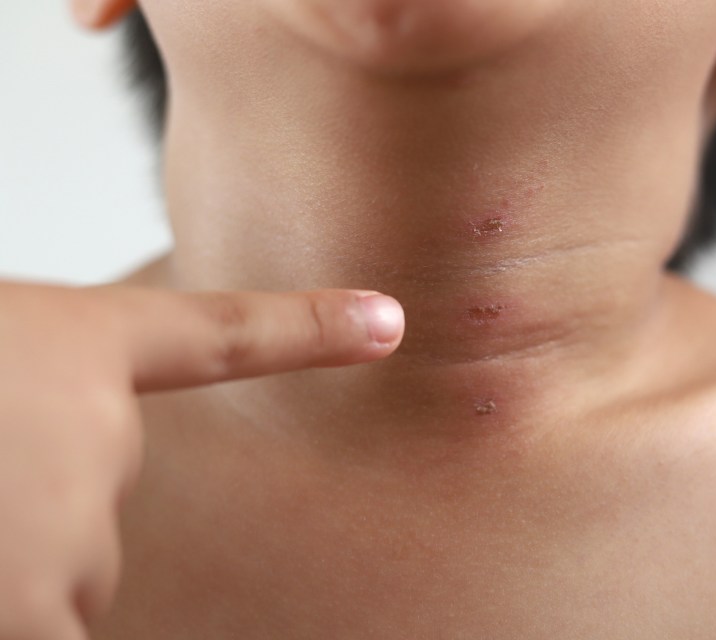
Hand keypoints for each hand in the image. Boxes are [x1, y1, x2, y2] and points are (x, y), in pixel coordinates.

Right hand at [0, 281, 403, 638]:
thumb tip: (51, 460)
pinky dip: (24, 615)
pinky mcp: (35, 612)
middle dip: (40, 517)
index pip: (224, 335)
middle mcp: (105, 429)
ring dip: (14, 573)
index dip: (310, 329)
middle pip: (110, 506)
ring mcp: (79, 523)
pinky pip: (60, 632)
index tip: (385, 321)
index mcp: (77, 346)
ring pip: (73, 580)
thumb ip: (44, 406)